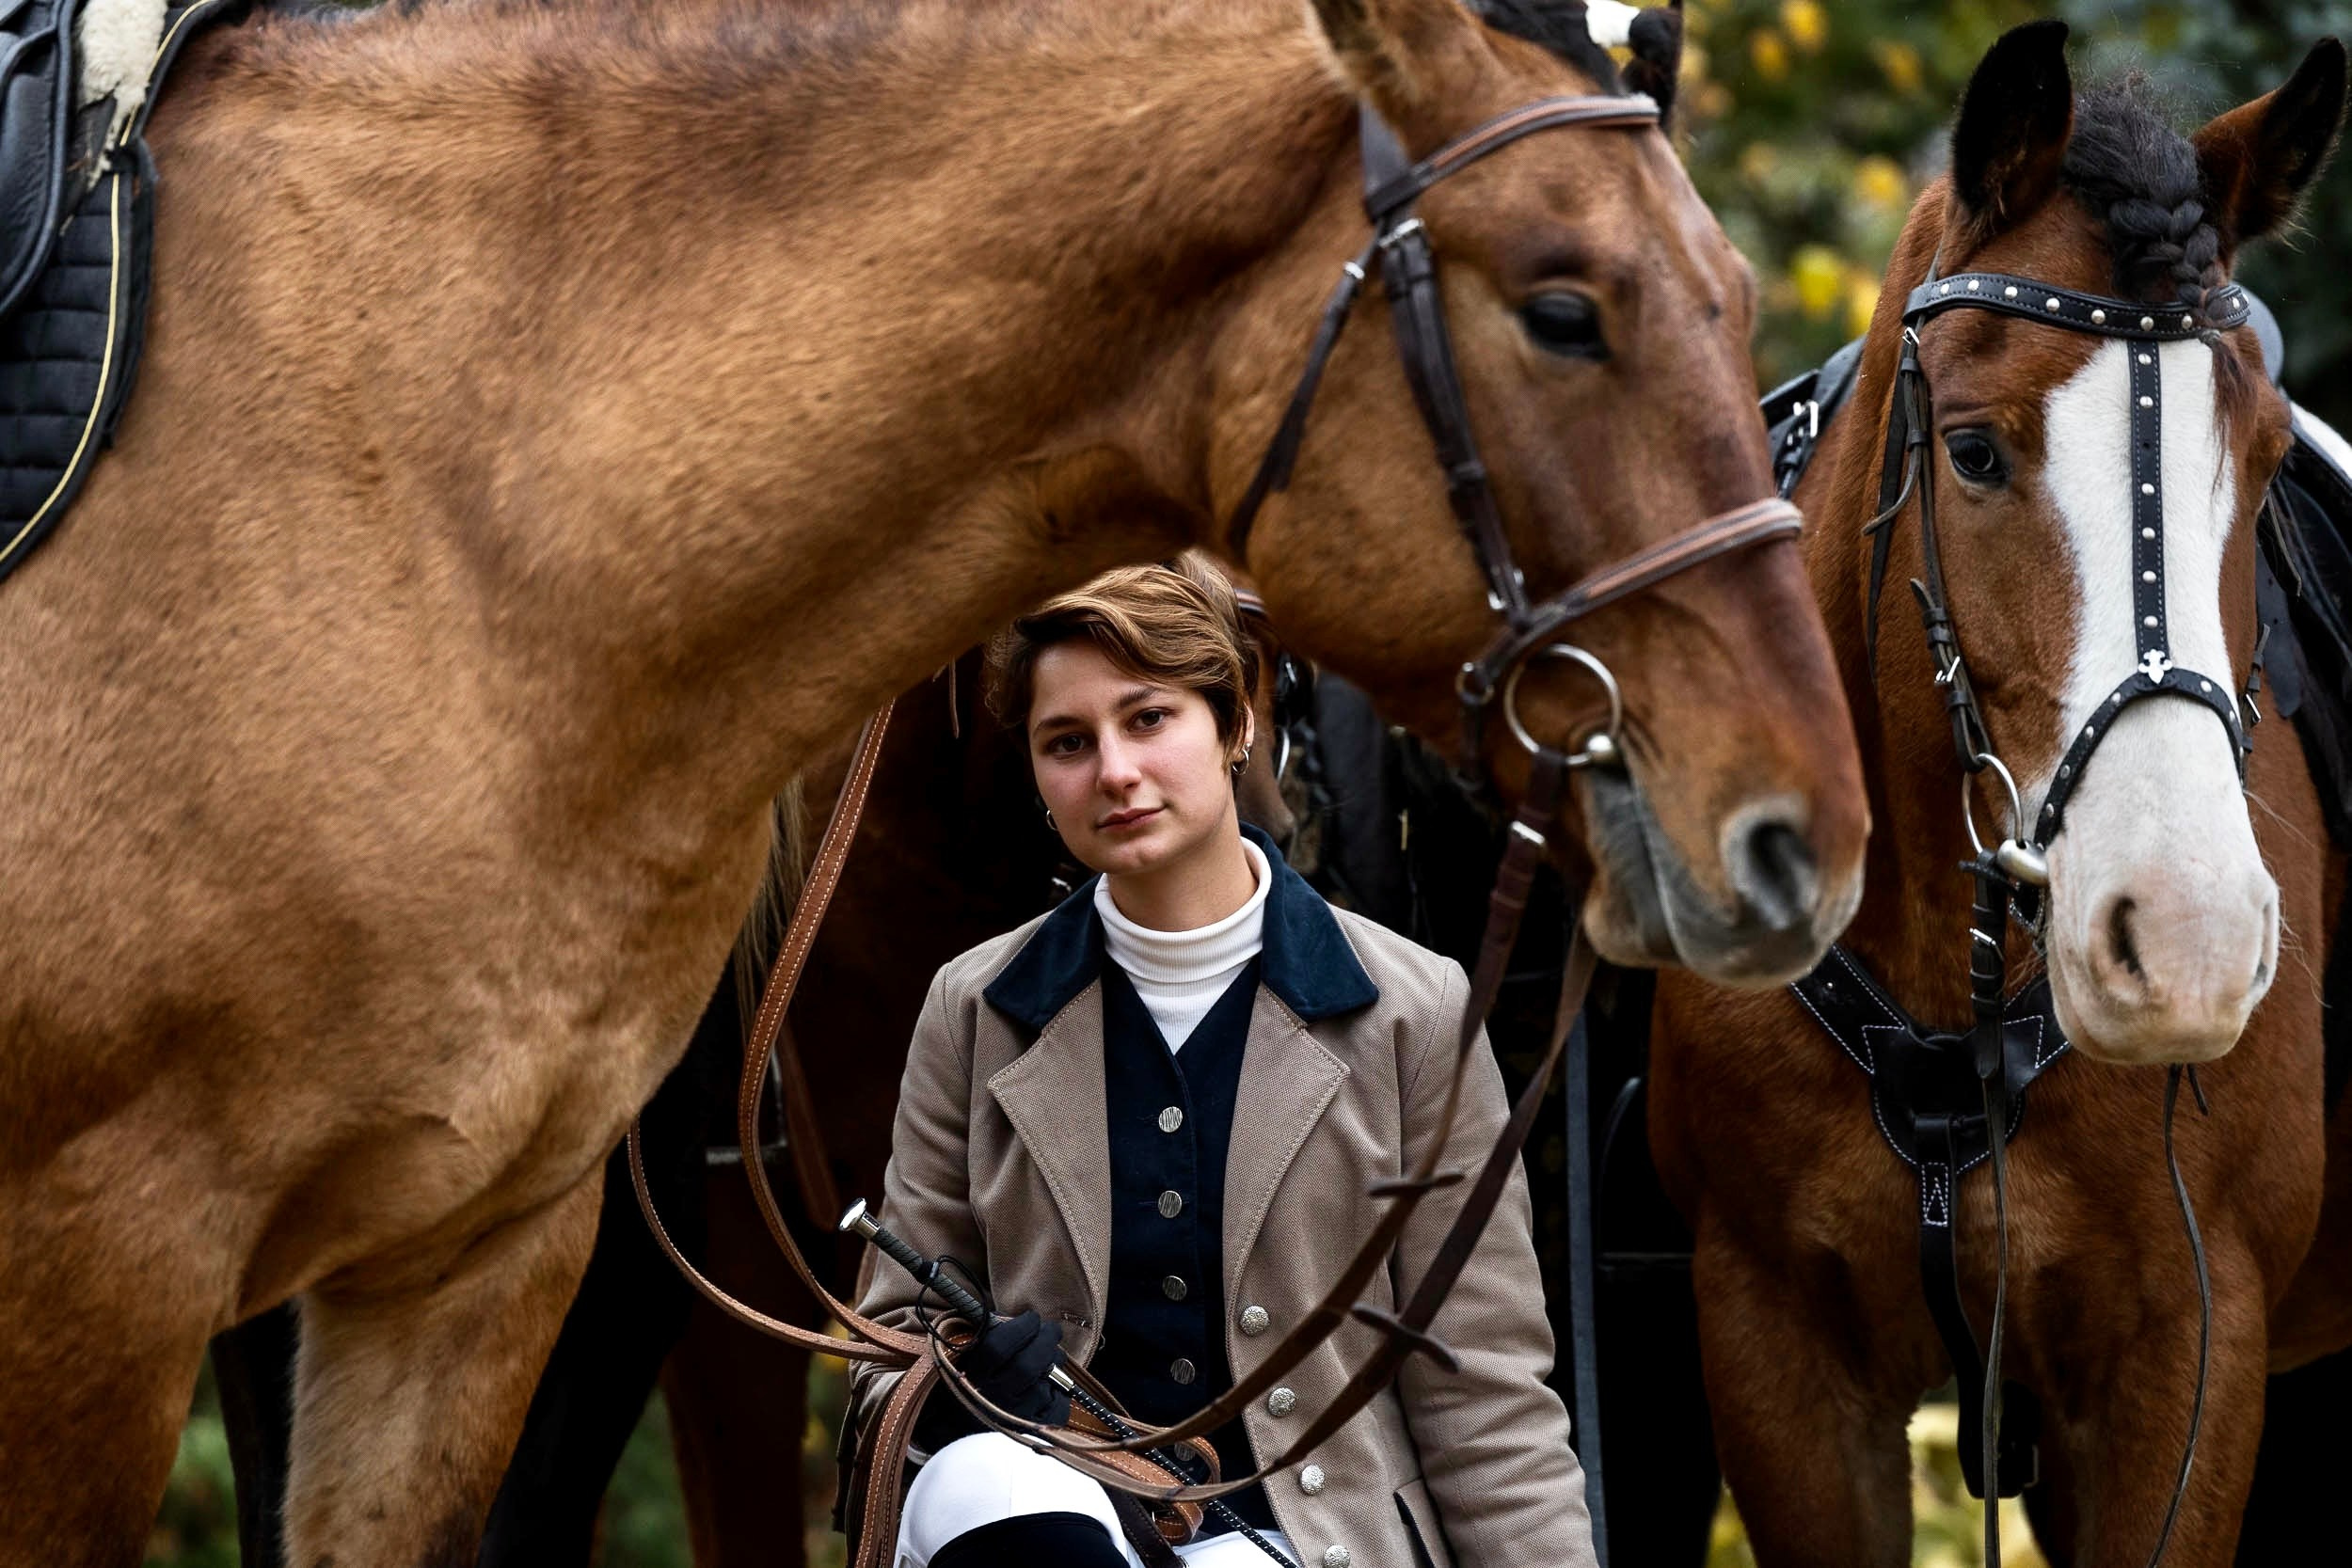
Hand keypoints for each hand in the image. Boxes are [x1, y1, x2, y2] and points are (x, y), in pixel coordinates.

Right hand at [959, 1308, 1070, 1424]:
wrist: (964, 1425)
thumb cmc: (973, 1378)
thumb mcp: (969, 1353)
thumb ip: (990, 1332)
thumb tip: (1021, 1317)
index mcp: (972, 1375)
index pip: (999, 1347)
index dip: (1021, 1327)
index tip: (1031, 1317)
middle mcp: (992, 1399)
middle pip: (1028, 1365)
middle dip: (1046, 1340)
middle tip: (1052, 1330)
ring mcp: (1013, 1418)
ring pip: (1045, 1386)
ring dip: (1056, 1365)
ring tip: (1051, 1358)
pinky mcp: (1031, 1433)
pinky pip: (1058, 1410)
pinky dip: (1061, 1394)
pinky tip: (1052, 1385)